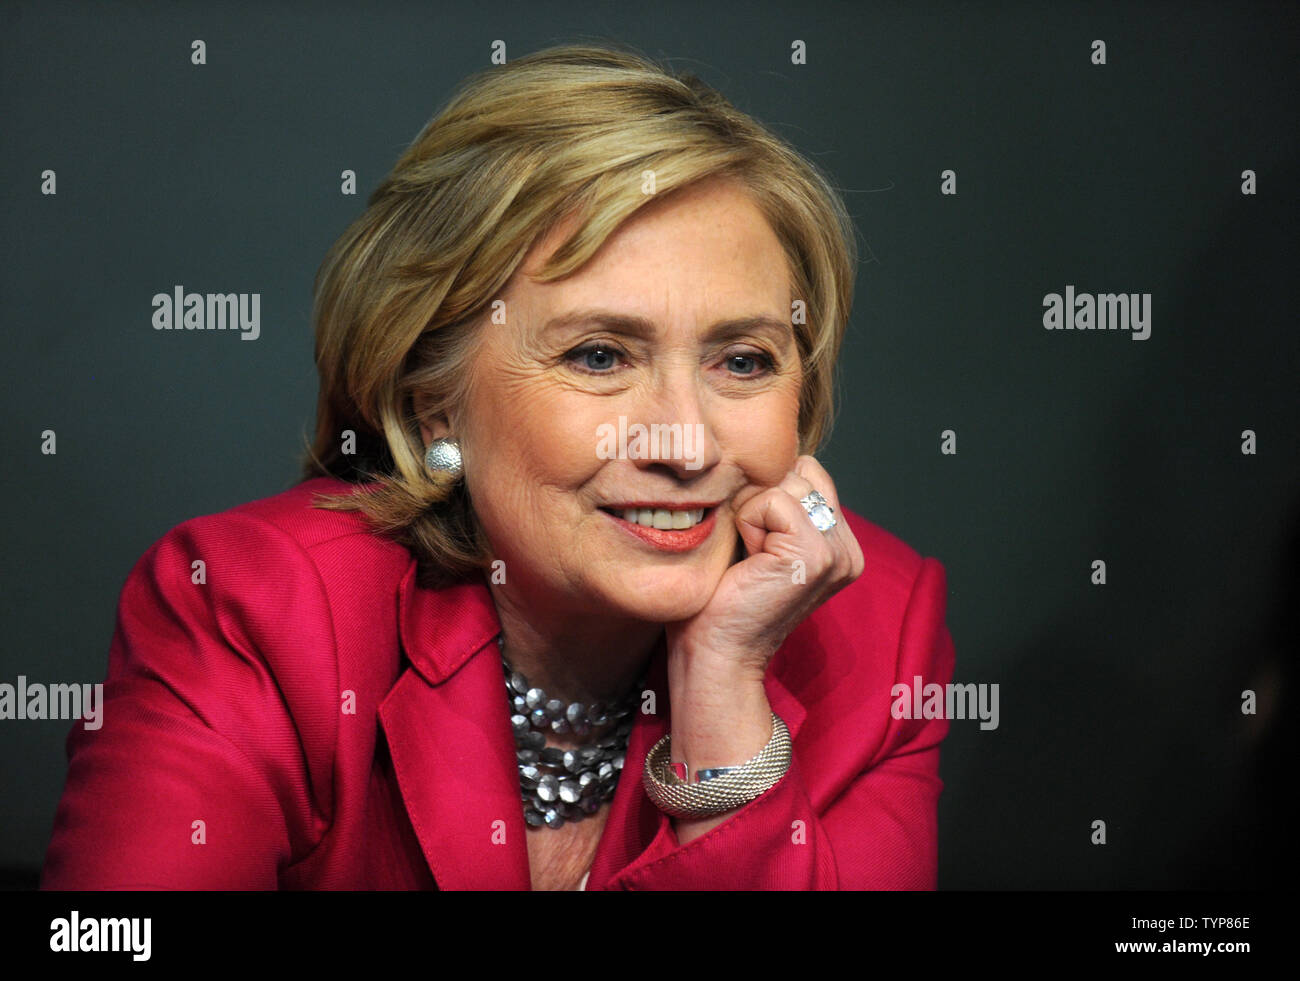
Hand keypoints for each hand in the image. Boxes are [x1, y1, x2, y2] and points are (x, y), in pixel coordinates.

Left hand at [662, 455, 864, 841]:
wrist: (714, 653)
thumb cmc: (720, 599)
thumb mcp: (756, 538)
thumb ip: (774, 500)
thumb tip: (761, 452)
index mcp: (839, 543)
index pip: (806, 471)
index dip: (764, 494)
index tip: (751, 544)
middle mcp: (848, 548)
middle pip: (800, 469)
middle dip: (759, 498)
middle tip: (747, 551)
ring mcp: (838, 551)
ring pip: (787, 481)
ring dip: (752, 511)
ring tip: (748, 556)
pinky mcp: (817, 554)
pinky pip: (774, 499)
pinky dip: (748, 522)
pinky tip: (748, 560)